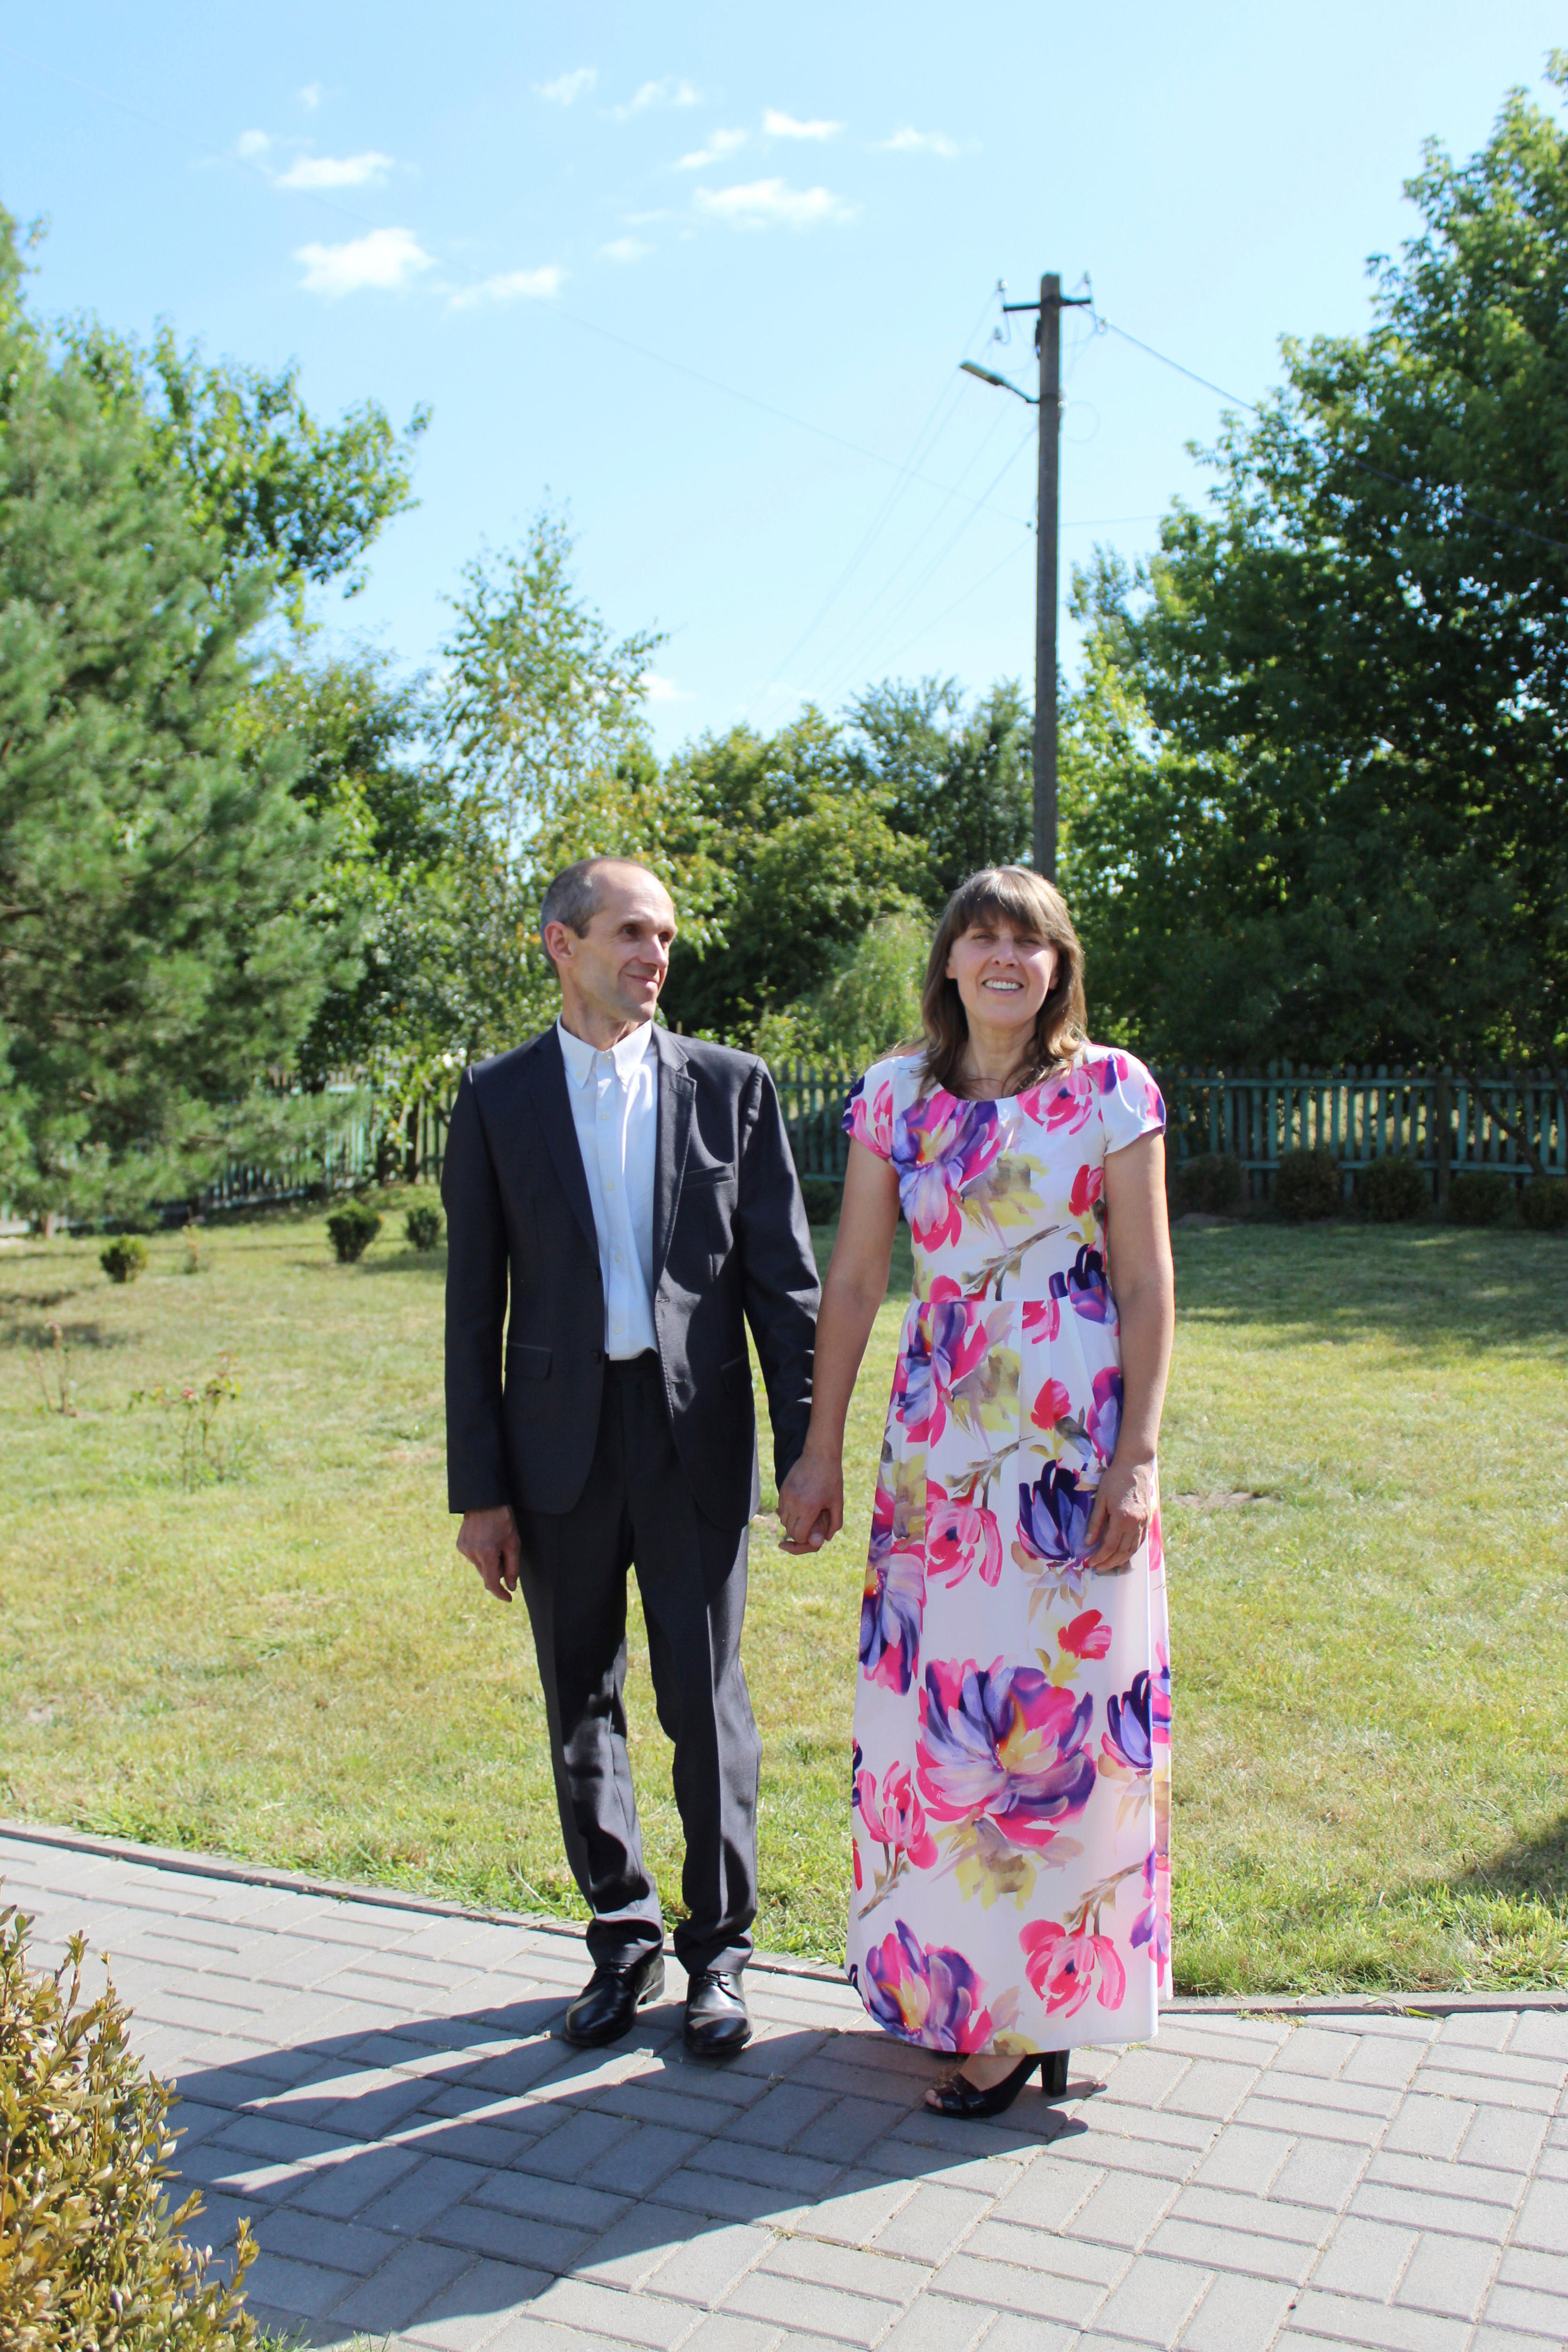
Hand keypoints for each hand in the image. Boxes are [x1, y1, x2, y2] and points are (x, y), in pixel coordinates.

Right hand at [456, 1505, 521, 1601]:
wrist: (485, 1500)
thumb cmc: (503, 1520)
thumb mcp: (513, 1543)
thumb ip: (513, 1568)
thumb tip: (511, 1587)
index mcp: (487, 1554)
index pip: (492, 1583)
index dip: (501, 1594)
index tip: (508, 1599)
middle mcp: (472, 1554)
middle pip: (487, 1575)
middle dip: (498, 1571)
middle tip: (505, 1554)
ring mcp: (464, 1549)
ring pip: (480, 1567)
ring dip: (489, 1563)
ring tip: (495, 1543)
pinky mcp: (460, 1545)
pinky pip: (473, 1557)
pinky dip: (481, 1555)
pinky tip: (486, 1540)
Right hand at [777, 1450, 843, 1553]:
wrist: (820, 1455)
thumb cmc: (832, 1479)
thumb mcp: (838, 1502)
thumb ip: (834, 1523)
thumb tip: (826, 1539)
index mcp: (808, 1509)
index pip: (798, 1535)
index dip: (804, 1539)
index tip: (812, 1534)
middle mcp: (794, 1504)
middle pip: (789, 1529)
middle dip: (798, 1532)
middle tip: (809, 1526)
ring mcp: (786, 1496)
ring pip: (783, 1520)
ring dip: (792, 1522)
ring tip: (804, 1516)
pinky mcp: (783, 1489)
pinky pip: (781, 1508)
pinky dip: (788, 1512)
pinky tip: (799, 1506)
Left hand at [1083, 1457, 1155, 1573]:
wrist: (1135, 1465)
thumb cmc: (1114, 1479)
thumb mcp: (1101, 1499)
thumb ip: (1095, 1522)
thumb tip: (1089, 1542)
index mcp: (1122, 1518)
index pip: (1110, 1546)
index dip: (1100, 1557)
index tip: (1090, 1563)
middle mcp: (1135, 1523)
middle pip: (1122, 1551)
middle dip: (1109, 1563)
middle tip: (1098, 1568)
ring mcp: (1143, 1522)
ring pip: (1133, 1549)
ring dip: (1121, 1560)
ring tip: (1109, 1565)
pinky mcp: (1147, 1520)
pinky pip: (1140, 1541)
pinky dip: (1131, 1551)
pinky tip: (1123, 1555)